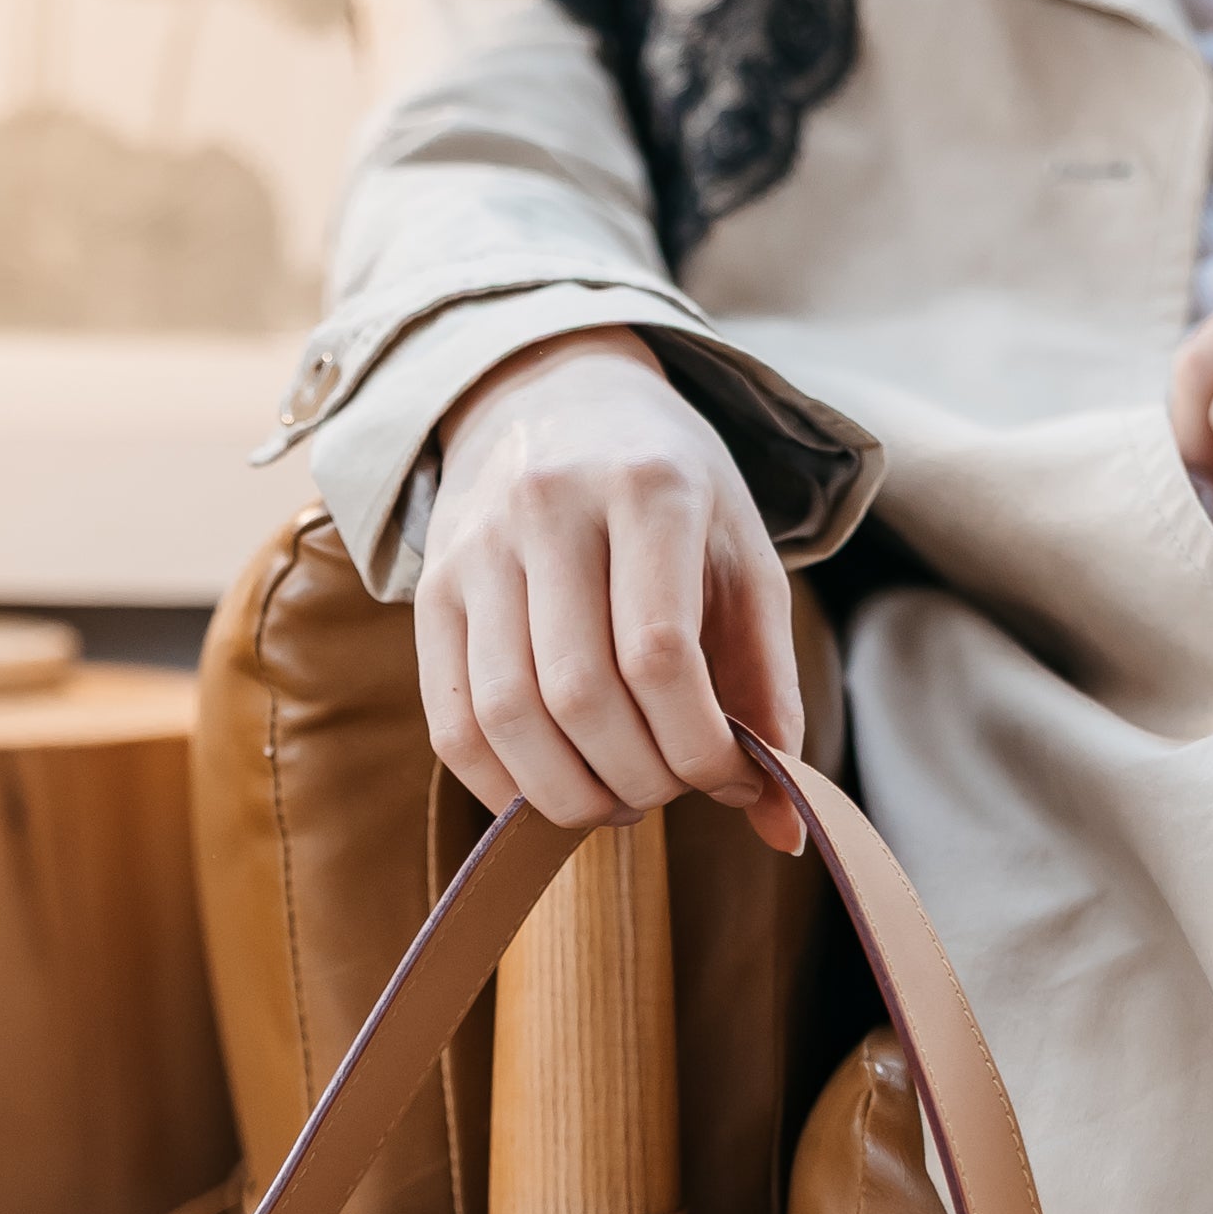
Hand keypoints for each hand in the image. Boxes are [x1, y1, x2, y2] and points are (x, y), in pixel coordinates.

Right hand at [419, 327, 806, 851]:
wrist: (555, 394)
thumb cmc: (667, 490)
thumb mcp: (741, 554)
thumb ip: (768, 682)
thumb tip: (783, 820)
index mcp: (648, 488)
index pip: (660, 653)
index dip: (698, 745)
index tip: (729, 776)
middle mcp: (549, 508)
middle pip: (581, 695)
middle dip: (638, 777)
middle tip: (670, 789)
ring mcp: (476, 549)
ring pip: (507, 717)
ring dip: (569, 795)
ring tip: (616, 799)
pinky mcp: (429, 591)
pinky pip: (452, 723)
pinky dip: (501, 787)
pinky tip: (551, 792)